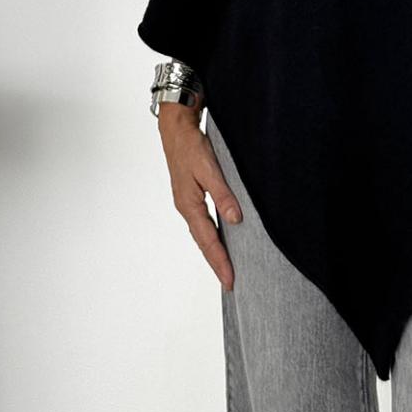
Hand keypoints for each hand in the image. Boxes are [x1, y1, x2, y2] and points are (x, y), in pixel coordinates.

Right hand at [156, 103, 241, 290]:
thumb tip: (235, 219)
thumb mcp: (210, 169)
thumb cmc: (190, 146)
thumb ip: (223, 194)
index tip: (230, 281)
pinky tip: (220, 236)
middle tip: (230, 283)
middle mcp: (187, 208)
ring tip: (226, 267)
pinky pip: (202, 222)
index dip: (220, 262)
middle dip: (217, 263)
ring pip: (202, 233)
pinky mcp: (191, 195)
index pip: (208, 241)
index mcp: (189, 205)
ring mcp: (187, 202)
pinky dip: (211, 234)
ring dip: (214, 251)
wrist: (176, 128)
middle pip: (204, 243)